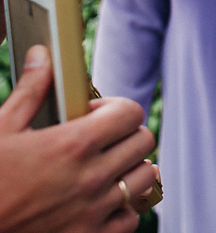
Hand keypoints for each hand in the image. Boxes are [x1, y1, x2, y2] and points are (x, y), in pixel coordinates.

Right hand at [0, 46, 156, 232]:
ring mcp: (94, 211)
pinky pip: (132, 218)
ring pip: (145, 178)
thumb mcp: (0, 130)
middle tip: (101, 140)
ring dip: (130, 169)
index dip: (116, 108)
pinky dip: (124, 207)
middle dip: (125, 134)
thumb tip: (43, 56)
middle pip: (143, 142)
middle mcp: (91, 178)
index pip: (131, 113)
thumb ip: (30, 92)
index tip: (96, 115)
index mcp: (72, 145)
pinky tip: (104, 199)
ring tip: (105, 168)